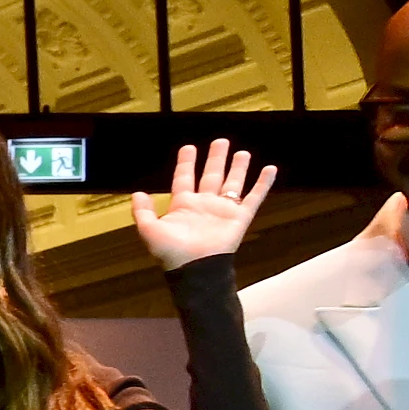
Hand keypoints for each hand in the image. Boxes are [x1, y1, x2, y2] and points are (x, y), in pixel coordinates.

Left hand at [126, 133, 268, 272]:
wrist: (195, 268)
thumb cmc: (171, 253)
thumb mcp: (149, 230)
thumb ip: (142, 211)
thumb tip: (137, 193)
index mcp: (183, 205)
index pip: (184, 178)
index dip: (186, 163)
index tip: (189, 147)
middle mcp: (204, 204)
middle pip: (211, 175)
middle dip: (215, 159)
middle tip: (220, 141)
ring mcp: (223, 210)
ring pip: (232, 183)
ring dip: (238, 168)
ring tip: (242, 152)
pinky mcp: (240, 217)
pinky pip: (254, 197)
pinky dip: (263, 183)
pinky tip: (270, 169)